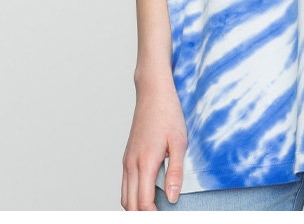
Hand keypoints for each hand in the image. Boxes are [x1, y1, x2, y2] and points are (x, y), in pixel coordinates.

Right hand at [121, 73, 187, 210]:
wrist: (153, 92)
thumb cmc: (168, 113)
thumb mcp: (179, 142)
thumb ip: (175, 172)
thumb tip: (172, 198)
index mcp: (145, 162)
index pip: (143, 203)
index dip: (153, 216)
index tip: (165, 219)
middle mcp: (131, 164)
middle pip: (130, 205)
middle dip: (143, 215)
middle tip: (159, 216)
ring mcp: (127, 160)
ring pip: (124, 196)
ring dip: (136, 208)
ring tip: (154, 210)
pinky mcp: (127, 155)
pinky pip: (125, 184)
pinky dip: (132, 195)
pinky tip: (147, 194)